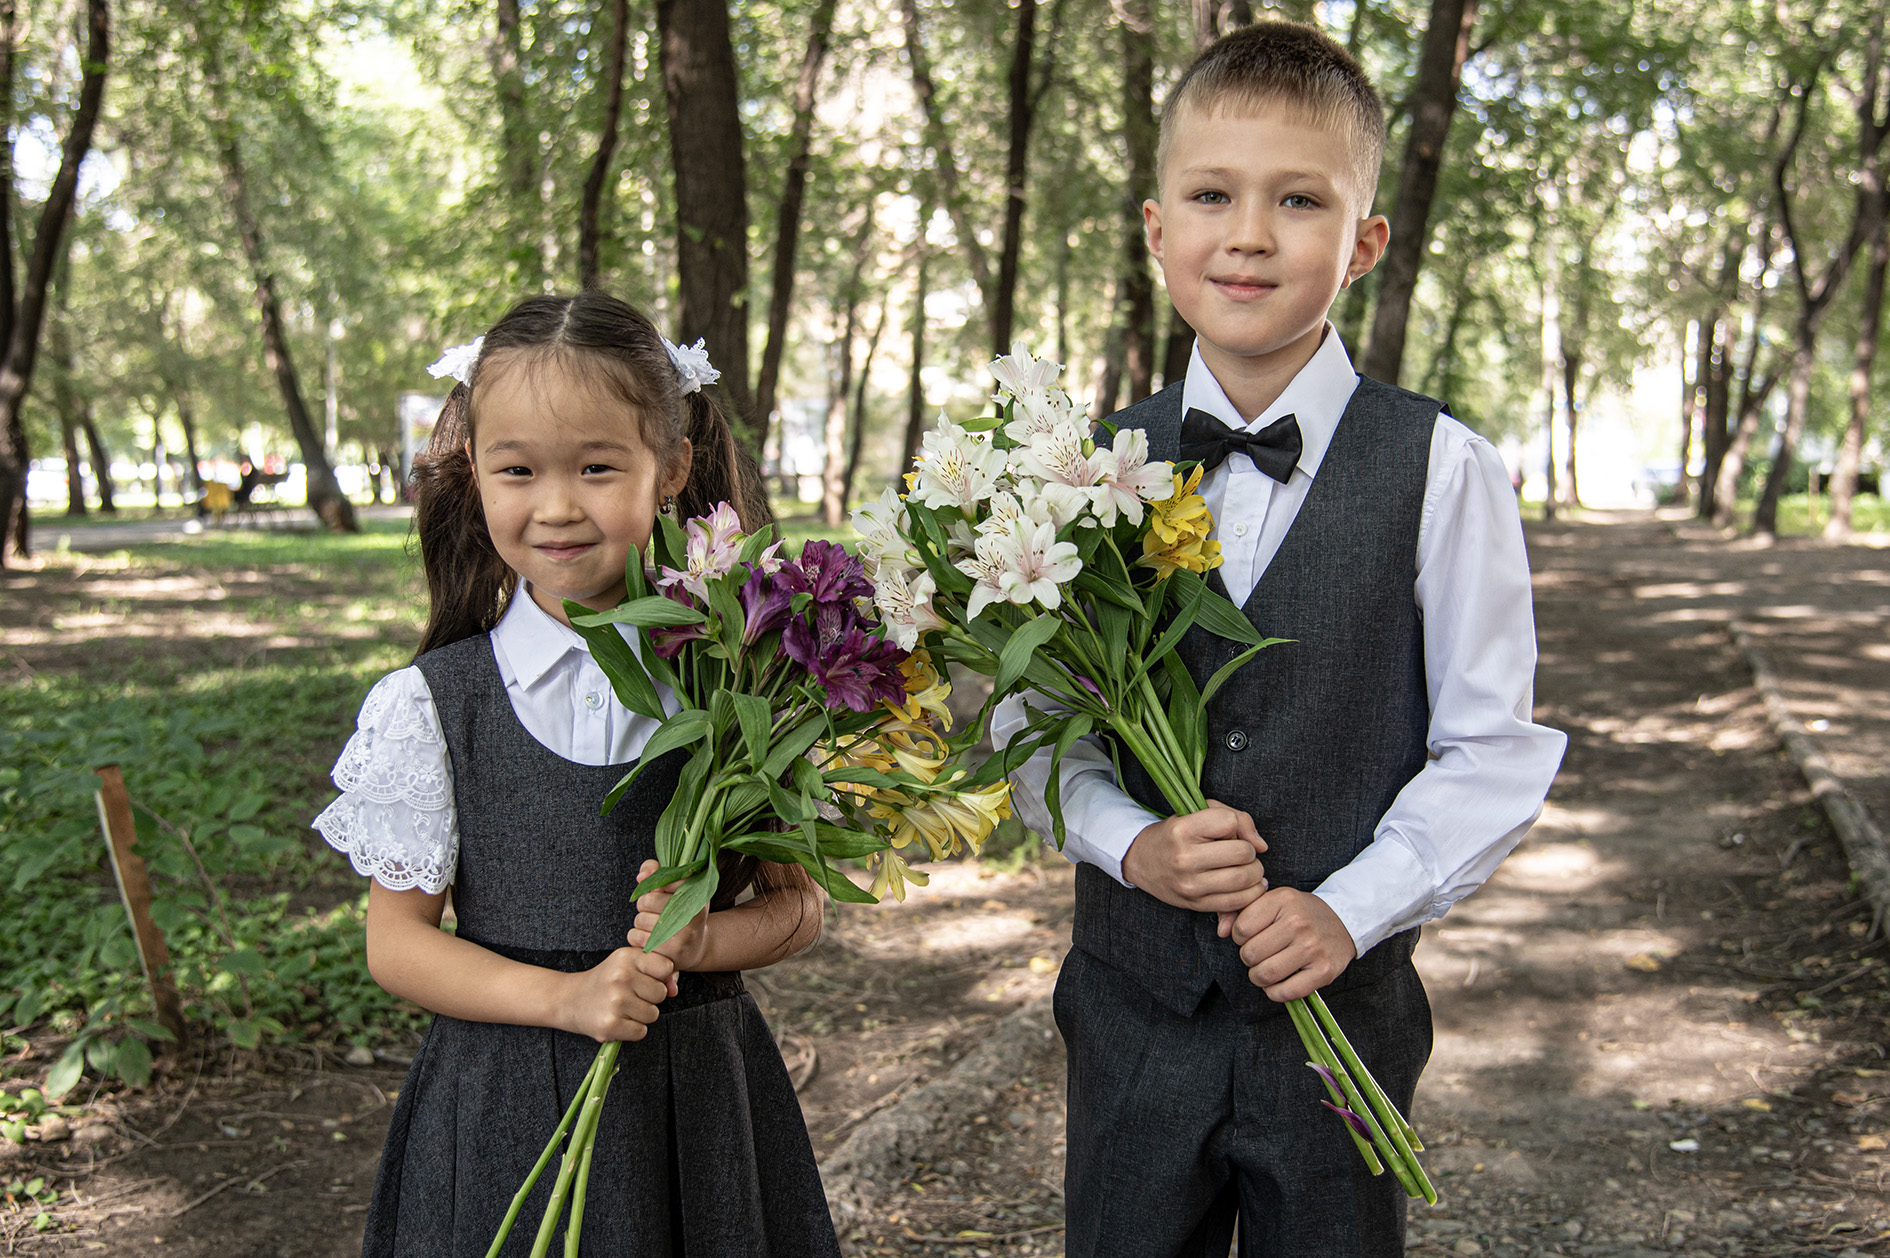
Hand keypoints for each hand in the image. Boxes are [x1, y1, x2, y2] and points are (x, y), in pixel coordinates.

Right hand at [559, 947, 673, 1042]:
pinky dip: (632, 1030)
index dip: (659, 976)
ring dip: (641, 1015)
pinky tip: (618, 1020)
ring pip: (653, 1014)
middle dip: (650, 998)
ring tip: (622, 1008)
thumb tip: (673, 989)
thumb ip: (656, 969)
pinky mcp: (610, 1025)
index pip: (666, 967)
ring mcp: (615, 1002)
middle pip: (661, 993)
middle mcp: (621, 977)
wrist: (570, 1000)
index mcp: (627, 957)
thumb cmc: (606, 981)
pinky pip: (641, 1032)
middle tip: (630, 995)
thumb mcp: (628, 964)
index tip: (644, 978)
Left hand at [628, 858, 710, 974]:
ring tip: (656, 926)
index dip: (656, 885)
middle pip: (647, 899)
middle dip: (645, 904)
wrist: (695, 948)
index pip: (664, 879)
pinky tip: (651, 939)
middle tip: (656, 911)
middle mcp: (692, 915)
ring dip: (641, 922)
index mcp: (697, 894)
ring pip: (639, 919)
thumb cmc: (683, 912)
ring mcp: (682, 937)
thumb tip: (641, 877)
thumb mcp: (679, 888)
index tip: (662, 891)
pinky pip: (635, 937)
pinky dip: (637, 937)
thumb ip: (658, 872)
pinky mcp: (667, 955)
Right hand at [1120, 800, 1267, 914]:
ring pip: (1244, 879)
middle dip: (1250, 852)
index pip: (1230, 822)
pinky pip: (1236, 902)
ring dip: (1255, 873)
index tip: (1229, 832)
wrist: (1142, 860)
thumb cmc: (1176, 834)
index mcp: (1183, 829)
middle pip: (1243, 853)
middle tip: (1243, 853)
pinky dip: (1251, 894)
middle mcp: (1185, 858)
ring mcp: (1190, 884)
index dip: (1236, 826)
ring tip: (1248, 869)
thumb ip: (1236, 818)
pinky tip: (1249, 886)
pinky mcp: (1195, 903)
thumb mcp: (1198, 813)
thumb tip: (1262, 846)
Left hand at [1227, 888, 1356, 1001]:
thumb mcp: (1272, 901)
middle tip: (1260, 954)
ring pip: (1265, 974)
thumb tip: (1221, 931)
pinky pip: (1286, 992)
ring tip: (1266, 969)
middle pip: (1250, 954)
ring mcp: (1313, 948)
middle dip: (1249, 958)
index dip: (1240, 937)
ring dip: (1259, 977)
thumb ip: (1239, 912)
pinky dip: (1275, 992)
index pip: (1241, 929)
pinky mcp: (1324, 971)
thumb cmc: (1300, 912)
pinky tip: (1279, 982)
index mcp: (1283, 900)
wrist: (1343, 920)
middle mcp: (1298, 923)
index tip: (1251, 936)